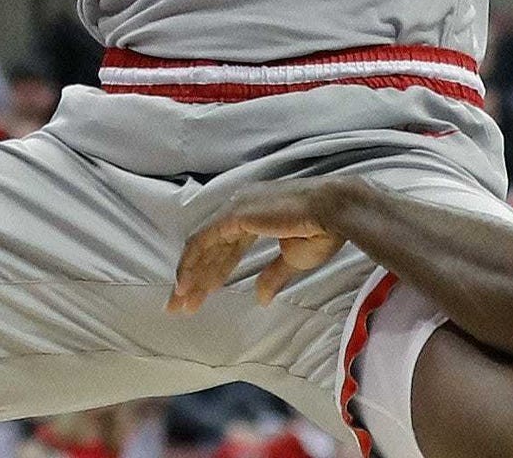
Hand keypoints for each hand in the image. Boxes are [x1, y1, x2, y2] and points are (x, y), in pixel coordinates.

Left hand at [169, 179, 348, 311]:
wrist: (334, 211)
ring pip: (201, 246)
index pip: (225, 247)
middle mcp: (239, 207)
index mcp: (254, 214)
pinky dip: (191, 265)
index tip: (201, 297)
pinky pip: (202, 242)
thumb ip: (272, 275)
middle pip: (209, 248)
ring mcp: (234, 208)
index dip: (212, 273)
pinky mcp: (233, 215)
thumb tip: (261, 297)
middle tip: (180, 306)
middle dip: (195, 278)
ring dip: (189, 276)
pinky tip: (183, 286)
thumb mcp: (293, 259)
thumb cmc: (321, 231)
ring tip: (178, 303)